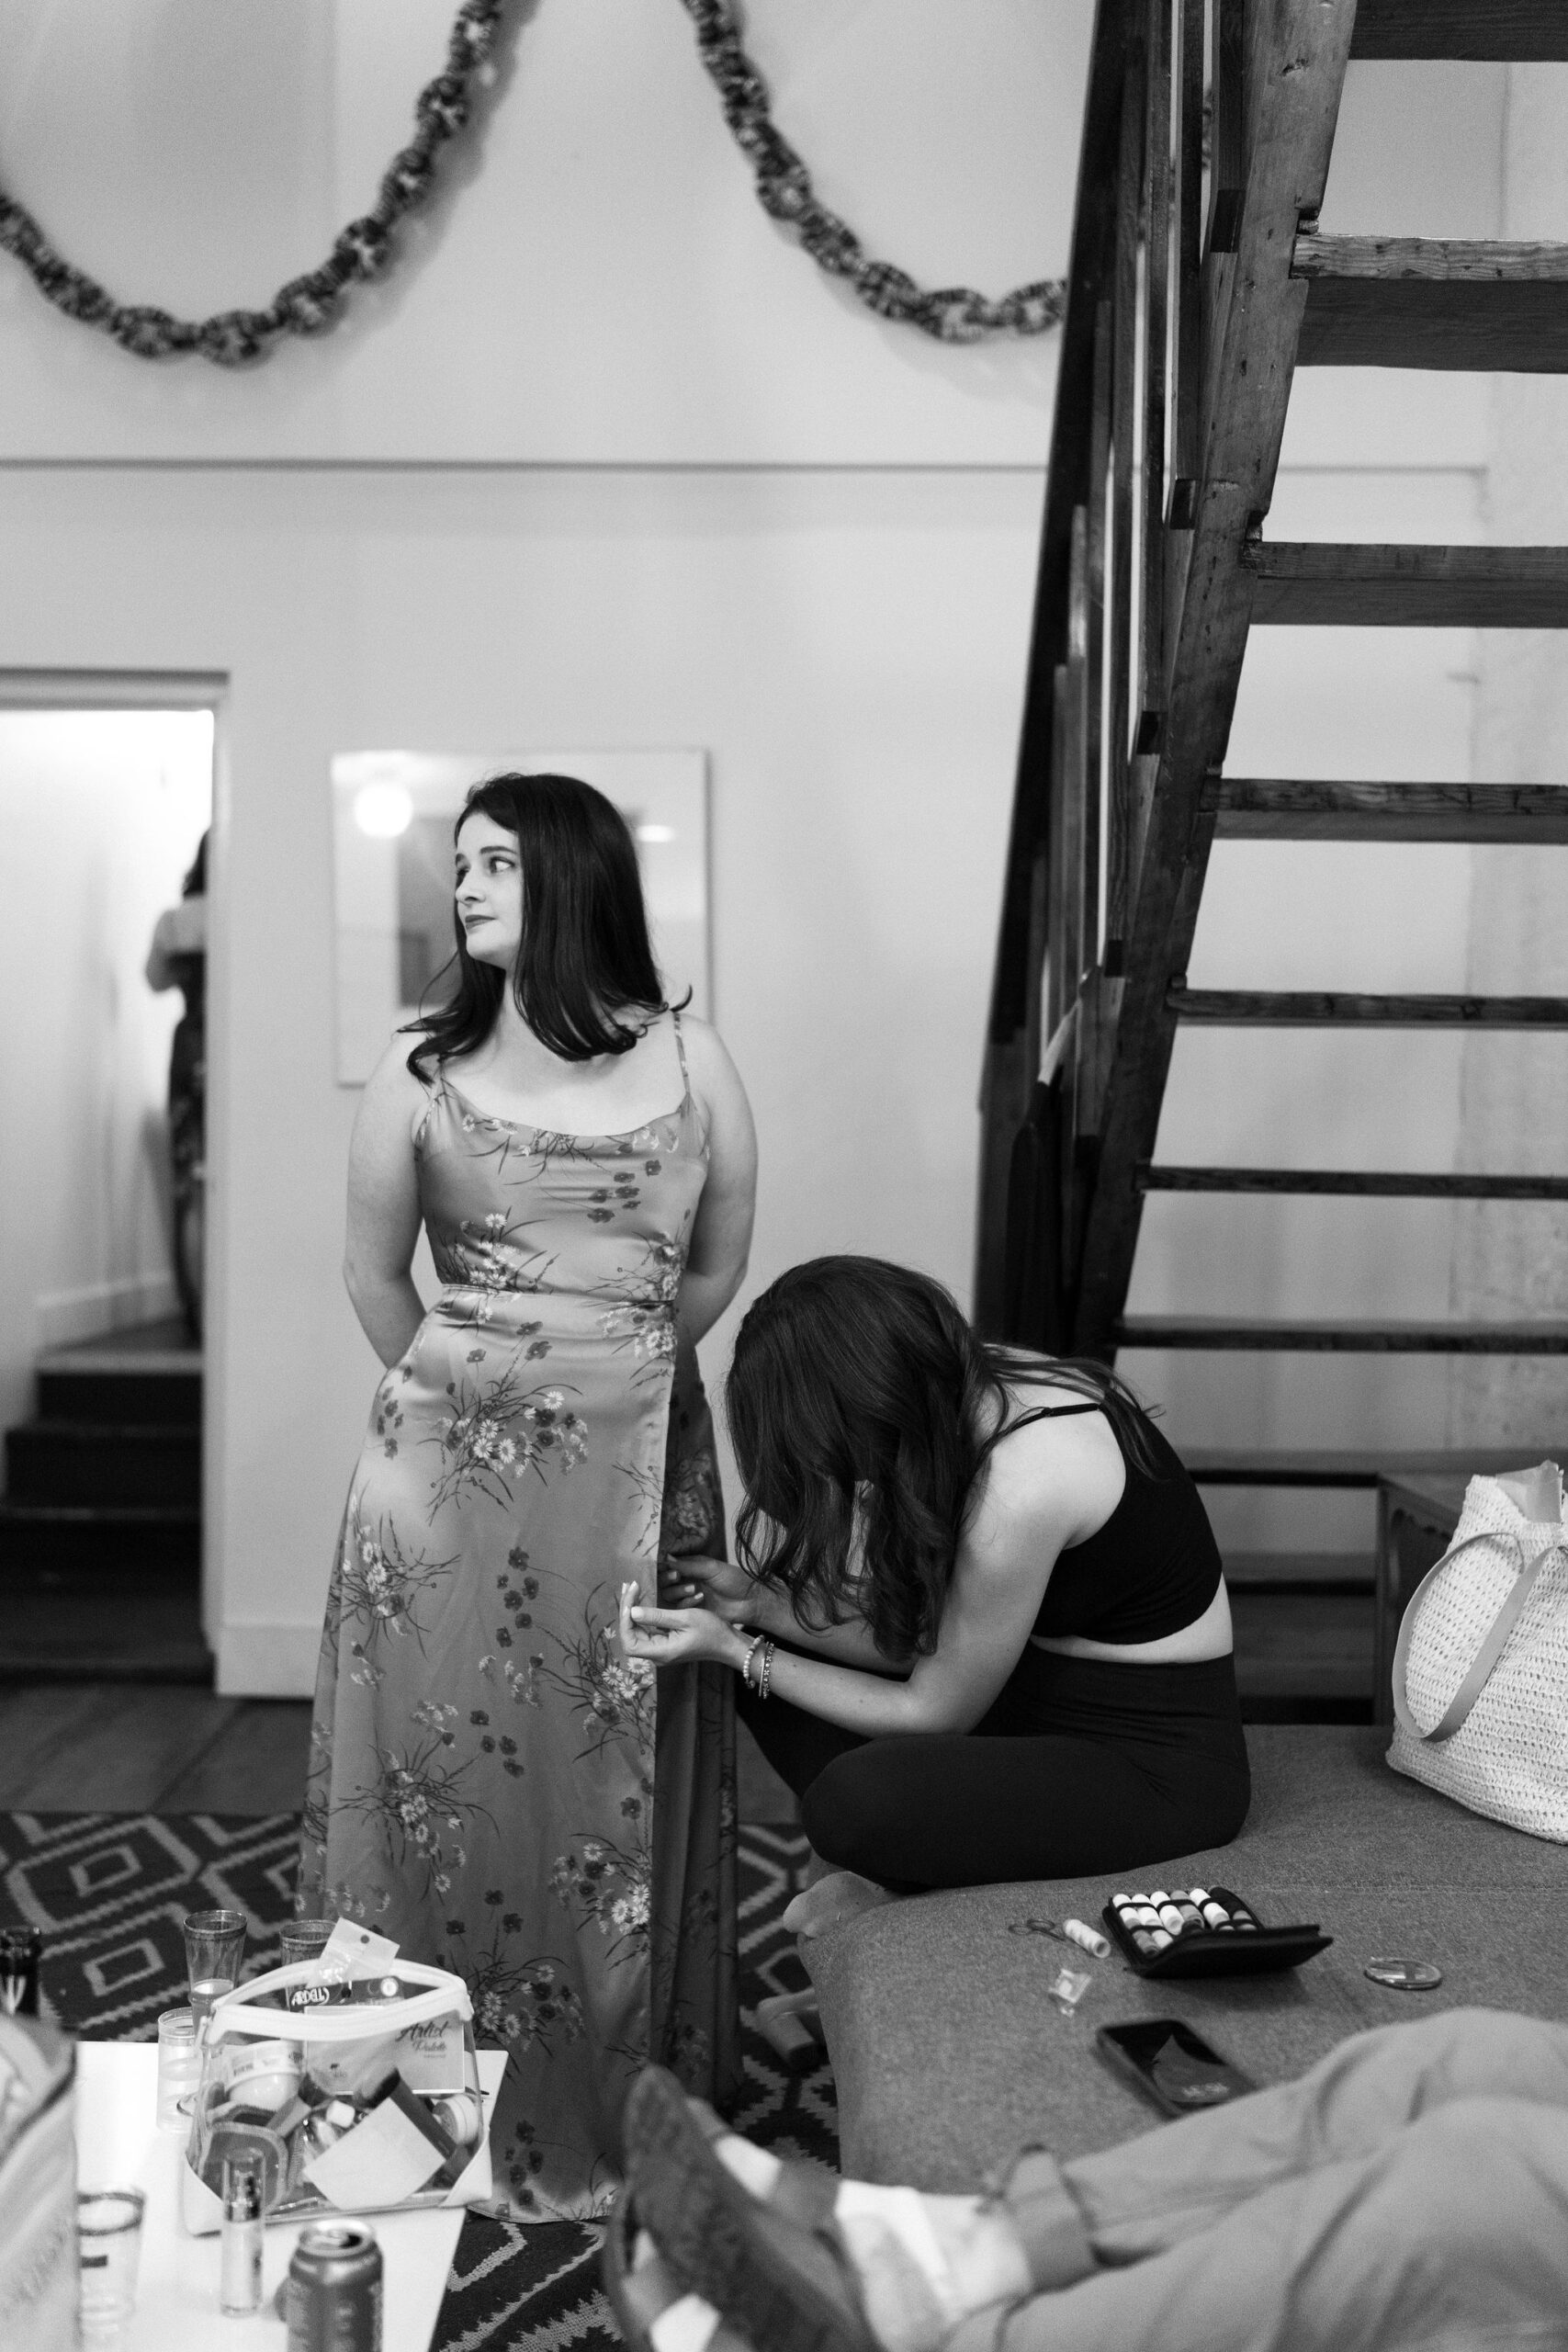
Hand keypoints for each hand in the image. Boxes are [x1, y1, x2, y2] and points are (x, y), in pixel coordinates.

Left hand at [618, 1582, 743, 1669]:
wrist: (727, 1643)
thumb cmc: (711, 1631)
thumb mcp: (685, 1618)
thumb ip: (658, 1616)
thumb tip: (632, 1611)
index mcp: (661, 1652)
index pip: (630, 1642)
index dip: (625, 1621)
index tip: (630, 1598)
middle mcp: (657, 1655)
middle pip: (630, 1637)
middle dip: (626, 1612)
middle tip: (628, 1587)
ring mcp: (660, 1650)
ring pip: (637, 1633)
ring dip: (632, 1612)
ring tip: (631, 1590)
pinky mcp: (665, 1644)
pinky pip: (647, 1631)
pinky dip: (642, 1615)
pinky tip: (640, 1600)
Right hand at [658, 1552, 761, 1627]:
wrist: (749, 1601)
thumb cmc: (734, 1580)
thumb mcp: (711, 1568)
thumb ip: (688, 1565)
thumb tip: (666, 1559)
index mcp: (690, 1567)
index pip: (668, 1566)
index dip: (664, 1567)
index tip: (669, 1568)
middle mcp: (685, 1581)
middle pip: (664, 1582)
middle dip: (668, 1580)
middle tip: (677, 1577)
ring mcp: (688, 1597)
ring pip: (669, 1595)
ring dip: (678, 1591)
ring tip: (693, 1588)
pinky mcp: (692, 1612)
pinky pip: (679, 1609)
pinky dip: (687, 1603)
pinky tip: (700, 1599)